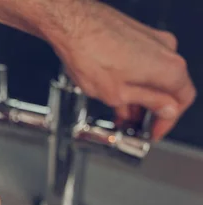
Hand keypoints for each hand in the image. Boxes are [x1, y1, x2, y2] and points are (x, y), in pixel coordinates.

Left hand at [48, 1, 195, 139]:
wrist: (70, 25)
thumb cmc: (88, 54)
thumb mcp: (118, 94)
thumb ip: (148, 103)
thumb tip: (166, 109)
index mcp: (168, 67)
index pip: (182, 101)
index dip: (167, 122)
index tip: (153, 132)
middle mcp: (166, 49)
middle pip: (168, 88)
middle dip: (151, 111)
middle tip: (136, 127)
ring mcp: (151, 39)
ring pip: (153, 76)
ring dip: (140, 97)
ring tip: (121, 114)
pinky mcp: (136, 34)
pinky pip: (142, 64)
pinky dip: (133, 81)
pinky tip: (116, 94)